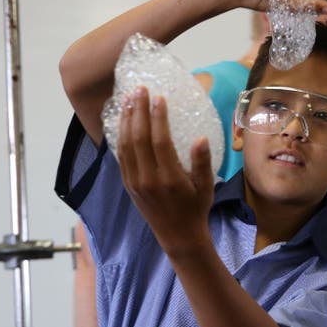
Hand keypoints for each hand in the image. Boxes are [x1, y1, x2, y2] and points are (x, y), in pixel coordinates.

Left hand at [117, 86, 215, 255]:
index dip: (158, 118)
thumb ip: (202, 162)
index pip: (160, 141)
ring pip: (125, 145)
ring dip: (126, 120)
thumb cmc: (196, 209)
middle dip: (138, 111)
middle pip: (138, 138)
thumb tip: (200, 138)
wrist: (178, 237)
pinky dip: (120, 136)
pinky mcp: (128, 185)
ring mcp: (135, 182)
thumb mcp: (206, 187)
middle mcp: (148, 179)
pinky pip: (121, 156)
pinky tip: (122, 121)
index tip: (158, 97)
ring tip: (128, 99)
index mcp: (169, 178)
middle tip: (139, 89)